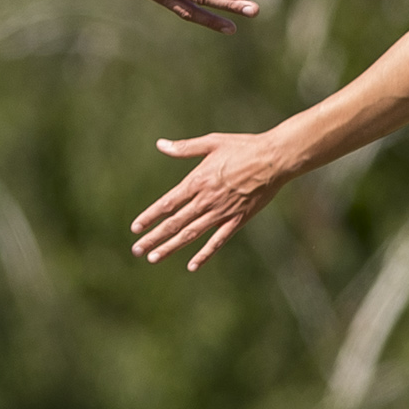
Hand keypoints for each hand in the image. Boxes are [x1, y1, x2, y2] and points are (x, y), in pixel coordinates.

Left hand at [132, 128, 291, 270]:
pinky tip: (192, 266)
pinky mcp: (238, 220)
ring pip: (191, 234)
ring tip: (153, 258)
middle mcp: (206, 200)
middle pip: (174, 222)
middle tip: (136, 250)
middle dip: (153, 237)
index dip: (150, 216)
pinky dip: (204, 254)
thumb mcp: (211, 142)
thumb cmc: (243, 147)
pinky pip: (218, 241)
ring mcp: (222, 212)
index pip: (167, 203)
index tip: (135, 228)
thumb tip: (160, 145)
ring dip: (170, 247)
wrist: (274, 159)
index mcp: (197, 181)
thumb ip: (184, 148)